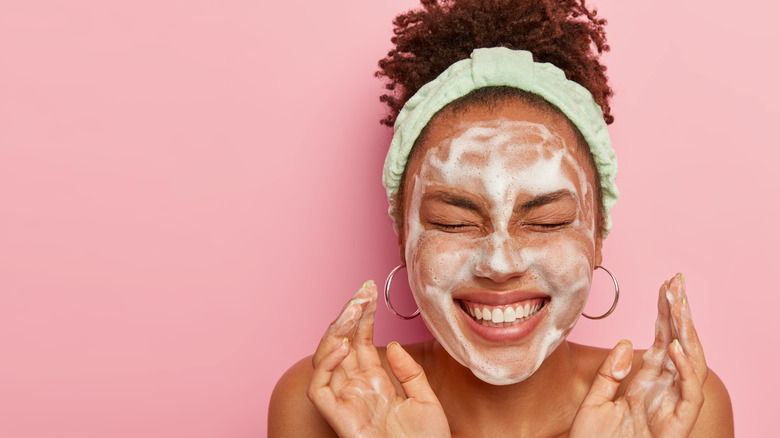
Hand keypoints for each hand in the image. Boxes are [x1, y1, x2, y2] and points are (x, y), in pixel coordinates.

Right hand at [307, 280, 449, 437]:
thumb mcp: (426, 400)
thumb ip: (409, 372)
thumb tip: (393, 344)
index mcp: (377, 381)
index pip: (362, 340)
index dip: (363, 315)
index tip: (369, 290)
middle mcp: (357, 387)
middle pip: (343, 343)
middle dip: (349, 315)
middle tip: (361, 292)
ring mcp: (346, 401)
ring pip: (326, 359)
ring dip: (336, 331)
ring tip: (352, 311)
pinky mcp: (338, 417)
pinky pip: (319, 388)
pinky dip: (325, 366)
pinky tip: (343, 347)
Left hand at [571, 273, 706, 436]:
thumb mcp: (595, 401)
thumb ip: (610, 372)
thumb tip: (627, 342)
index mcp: (645, 382)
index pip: (661, 340)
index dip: (665, 313)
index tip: (666, 285)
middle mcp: (662, 390)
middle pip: (678, 345)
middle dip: (679, 313)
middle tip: (677, 282)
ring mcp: (672, 406)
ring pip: (690, 364)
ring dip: (685, 332)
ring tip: (678, 304)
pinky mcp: (676, 424)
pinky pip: (688, 393)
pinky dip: (684, 369)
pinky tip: (673, 345)